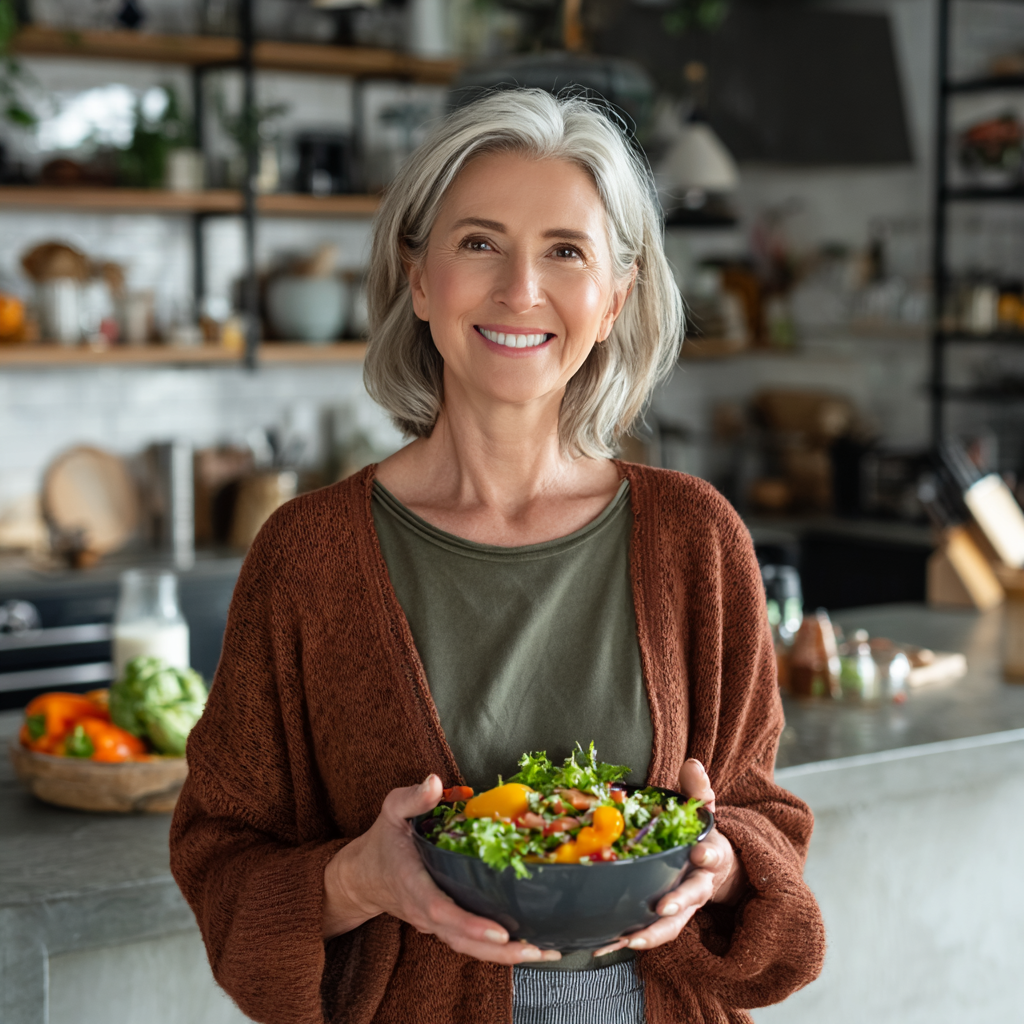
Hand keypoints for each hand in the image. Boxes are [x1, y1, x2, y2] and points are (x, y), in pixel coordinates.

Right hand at [322, 774, 561, 965]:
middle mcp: (424, 911)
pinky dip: (500, 950)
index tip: (499, 931)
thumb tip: (435, 782)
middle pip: (463, 940)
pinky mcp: (444, 926)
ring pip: (470, 948)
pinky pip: (471, 944)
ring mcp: (434, 924)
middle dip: (501, 950)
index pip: (441, 910)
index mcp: (412, 884)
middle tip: (537, 949)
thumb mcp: (391, 811)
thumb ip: (413, 798)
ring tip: (544, 952)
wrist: (362, 877)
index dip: (470, 924)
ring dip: (506, 955)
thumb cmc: (382, 842)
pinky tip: (530, 946)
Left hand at [591, 759, 746, 957]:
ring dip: (650, 933)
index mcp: (710, 855)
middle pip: (693, 897)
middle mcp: (699, 884)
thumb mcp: (703, 808)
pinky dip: (629, 939)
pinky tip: (604, 944)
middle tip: (663, 906)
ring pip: (671, 924)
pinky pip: (649, 932)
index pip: (714, 854)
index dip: (709, 854)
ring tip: (628, 940)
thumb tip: (692, 763)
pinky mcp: (665, 919)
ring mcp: (683, 906)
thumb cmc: (700, 833)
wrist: (712, 866)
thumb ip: (697, 789)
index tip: (700, 853)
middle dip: (679, 901)